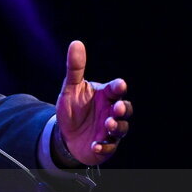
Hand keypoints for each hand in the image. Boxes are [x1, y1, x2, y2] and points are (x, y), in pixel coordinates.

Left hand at [55, 40, 131, 165]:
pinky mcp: (106, 146)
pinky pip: (109, 147)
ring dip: (117, 126)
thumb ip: (75, 68)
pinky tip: (95, 146)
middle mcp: (112, 111)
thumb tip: (76, 43)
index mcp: (106, 95)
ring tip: (109, 124)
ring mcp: (111, 130)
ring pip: (121, 128)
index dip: (118, 88)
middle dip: (123, 108)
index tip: (119, 86)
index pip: (117, 89)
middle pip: (126, 109)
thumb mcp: (70, 88)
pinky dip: (103, 147)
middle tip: (117, 108)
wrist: (66, 135)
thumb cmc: (72, 108)